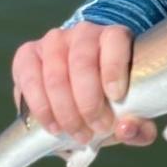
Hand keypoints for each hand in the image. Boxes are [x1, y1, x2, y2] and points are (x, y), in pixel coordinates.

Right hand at [11, 21, 156, 146]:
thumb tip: (125, 128)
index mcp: (114, 36)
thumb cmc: (110, 98)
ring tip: (77, 134)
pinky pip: (30, 79)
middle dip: (89, 102)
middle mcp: (83, 32)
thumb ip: (138, 125)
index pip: (114, 39)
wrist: (80, 88)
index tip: (117, 97)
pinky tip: (54, 126)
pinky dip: (42, 107)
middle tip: (97, 129)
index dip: (114, 68)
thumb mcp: (131, 110)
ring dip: (66, 111)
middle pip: (82, 62)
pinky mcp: (28, 54)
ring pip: (55, 74)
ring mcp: (53, 41)